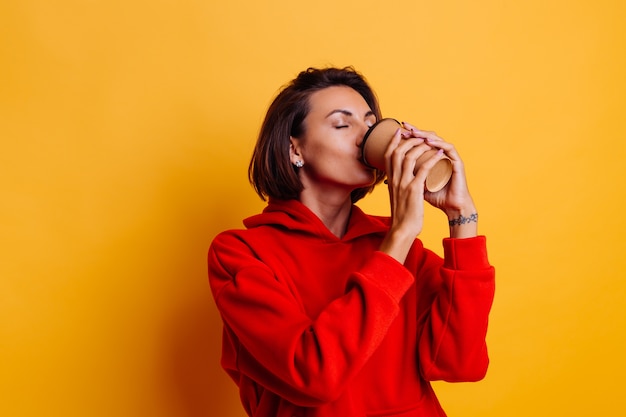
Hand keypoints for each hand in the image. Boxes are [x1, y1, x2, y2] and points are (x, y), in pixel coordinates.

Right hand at [379, 126, 444, 261]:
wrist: (402, 229)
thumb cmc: (402, 215)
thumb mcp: (396, 196)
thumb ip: (397, 185)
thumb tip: (398, 179)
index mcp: (391, 180)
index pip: (388, 155)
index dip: (393, 141)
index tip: (399, 132)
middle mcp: (395, 180)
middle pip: (397, 152)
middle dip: (407, 139)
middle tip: (418, 134)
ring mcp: (404, 184)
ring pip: (409, 157)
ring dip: (420, 146)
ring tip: (430, 142)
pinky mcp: (414, 190)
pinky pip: (423, 170)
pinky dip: (432, 159)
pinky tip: (440, 154)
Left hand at [401, 122, 477, 237]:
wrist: (451, 208)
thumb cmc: (436, 197)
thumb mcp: (417, 186)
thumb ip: (407, 179)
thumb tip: (389, 178)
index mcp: (431, 159)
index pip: (419, 143)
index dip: (409, 136)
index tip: (397, 132)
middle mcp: (440, 156)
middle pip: (428, 137)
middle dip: (415, 131)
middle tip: (404, 127)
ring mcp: (449, 158)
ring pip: (437, 140)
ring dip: (425, 134)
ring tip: (414, 132)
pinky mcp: (457, 163)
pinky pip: (449, 148)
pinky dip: (439, 143)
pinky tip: (429, 141)